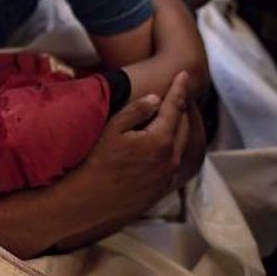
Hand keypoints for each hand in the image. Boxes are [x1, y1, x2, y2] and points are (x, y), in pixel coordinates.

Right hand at [73, 71, 190, 224]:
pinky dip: (176, 146)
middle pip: (185, 125)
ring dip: (182, 127)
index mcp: (161, 140)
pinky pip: (177, 161)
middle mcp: (171, 159)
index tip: (184, 74)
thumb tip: (155, 99)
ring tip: (175, 114)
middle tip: (180, 91)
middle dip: (183, 106)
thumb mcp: (111, 130)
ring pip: (183, 145)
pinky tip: (166, 143)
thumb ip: (135, 112)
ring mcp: (168, 175)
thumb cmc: (96, 163)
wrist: (91, 202)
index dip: (179, 89)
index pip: (175, 107)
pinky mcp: (162, 188)